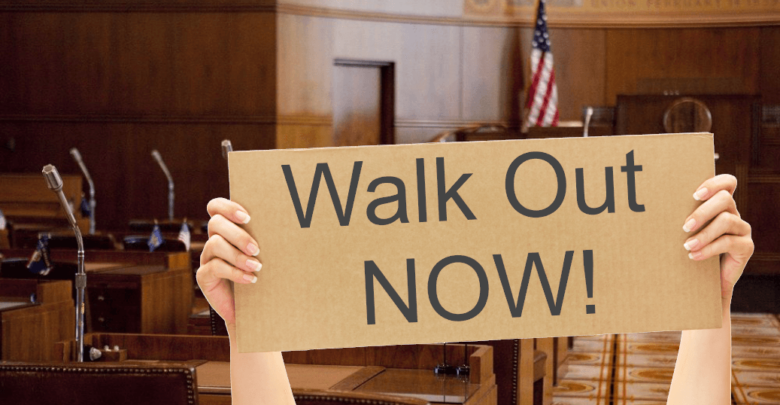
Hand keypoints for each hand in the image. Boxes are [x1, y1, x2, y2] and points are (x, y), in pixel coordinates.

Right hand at [196, 198, 261, 326]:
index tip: (247, 217)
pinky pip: (213, 267)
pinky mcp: (204, 276)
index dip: (227, 207)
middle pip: (216, 223)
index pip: (216, 207)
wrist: (254, 308)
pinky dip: (234, 273)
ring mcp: (207, 257)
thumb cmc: (264, 276)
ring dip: (237, 255)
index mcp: (227, 229)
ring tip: (256, 267)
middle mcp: (215, 240)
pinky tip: (251, 279)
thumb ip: (266, 239)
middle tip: (256, 248)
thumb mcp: (266, 254)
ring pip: (214, 244)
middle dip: (237, 234)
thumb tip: (286, 224)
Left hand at [683, 175, 753, 297]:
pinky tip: (694, 256)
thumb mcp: (685, 230)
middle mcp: (733, 213)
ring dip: (704, 233)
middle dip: (702, 211)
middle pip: (725, 199)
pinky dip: (709, 249)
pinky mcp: (746, 246)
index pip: (727, 183)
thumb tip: (653, 208)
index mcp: (719, 205)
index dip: (714, 183)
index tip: (695, 195)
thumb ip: (680, 217)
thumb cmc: (688, 248)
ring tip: (687, 246)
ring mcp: (742, 229)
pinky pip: (730, 242)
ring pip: (727, 220)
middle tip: (685, 226)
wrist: (703, 278)